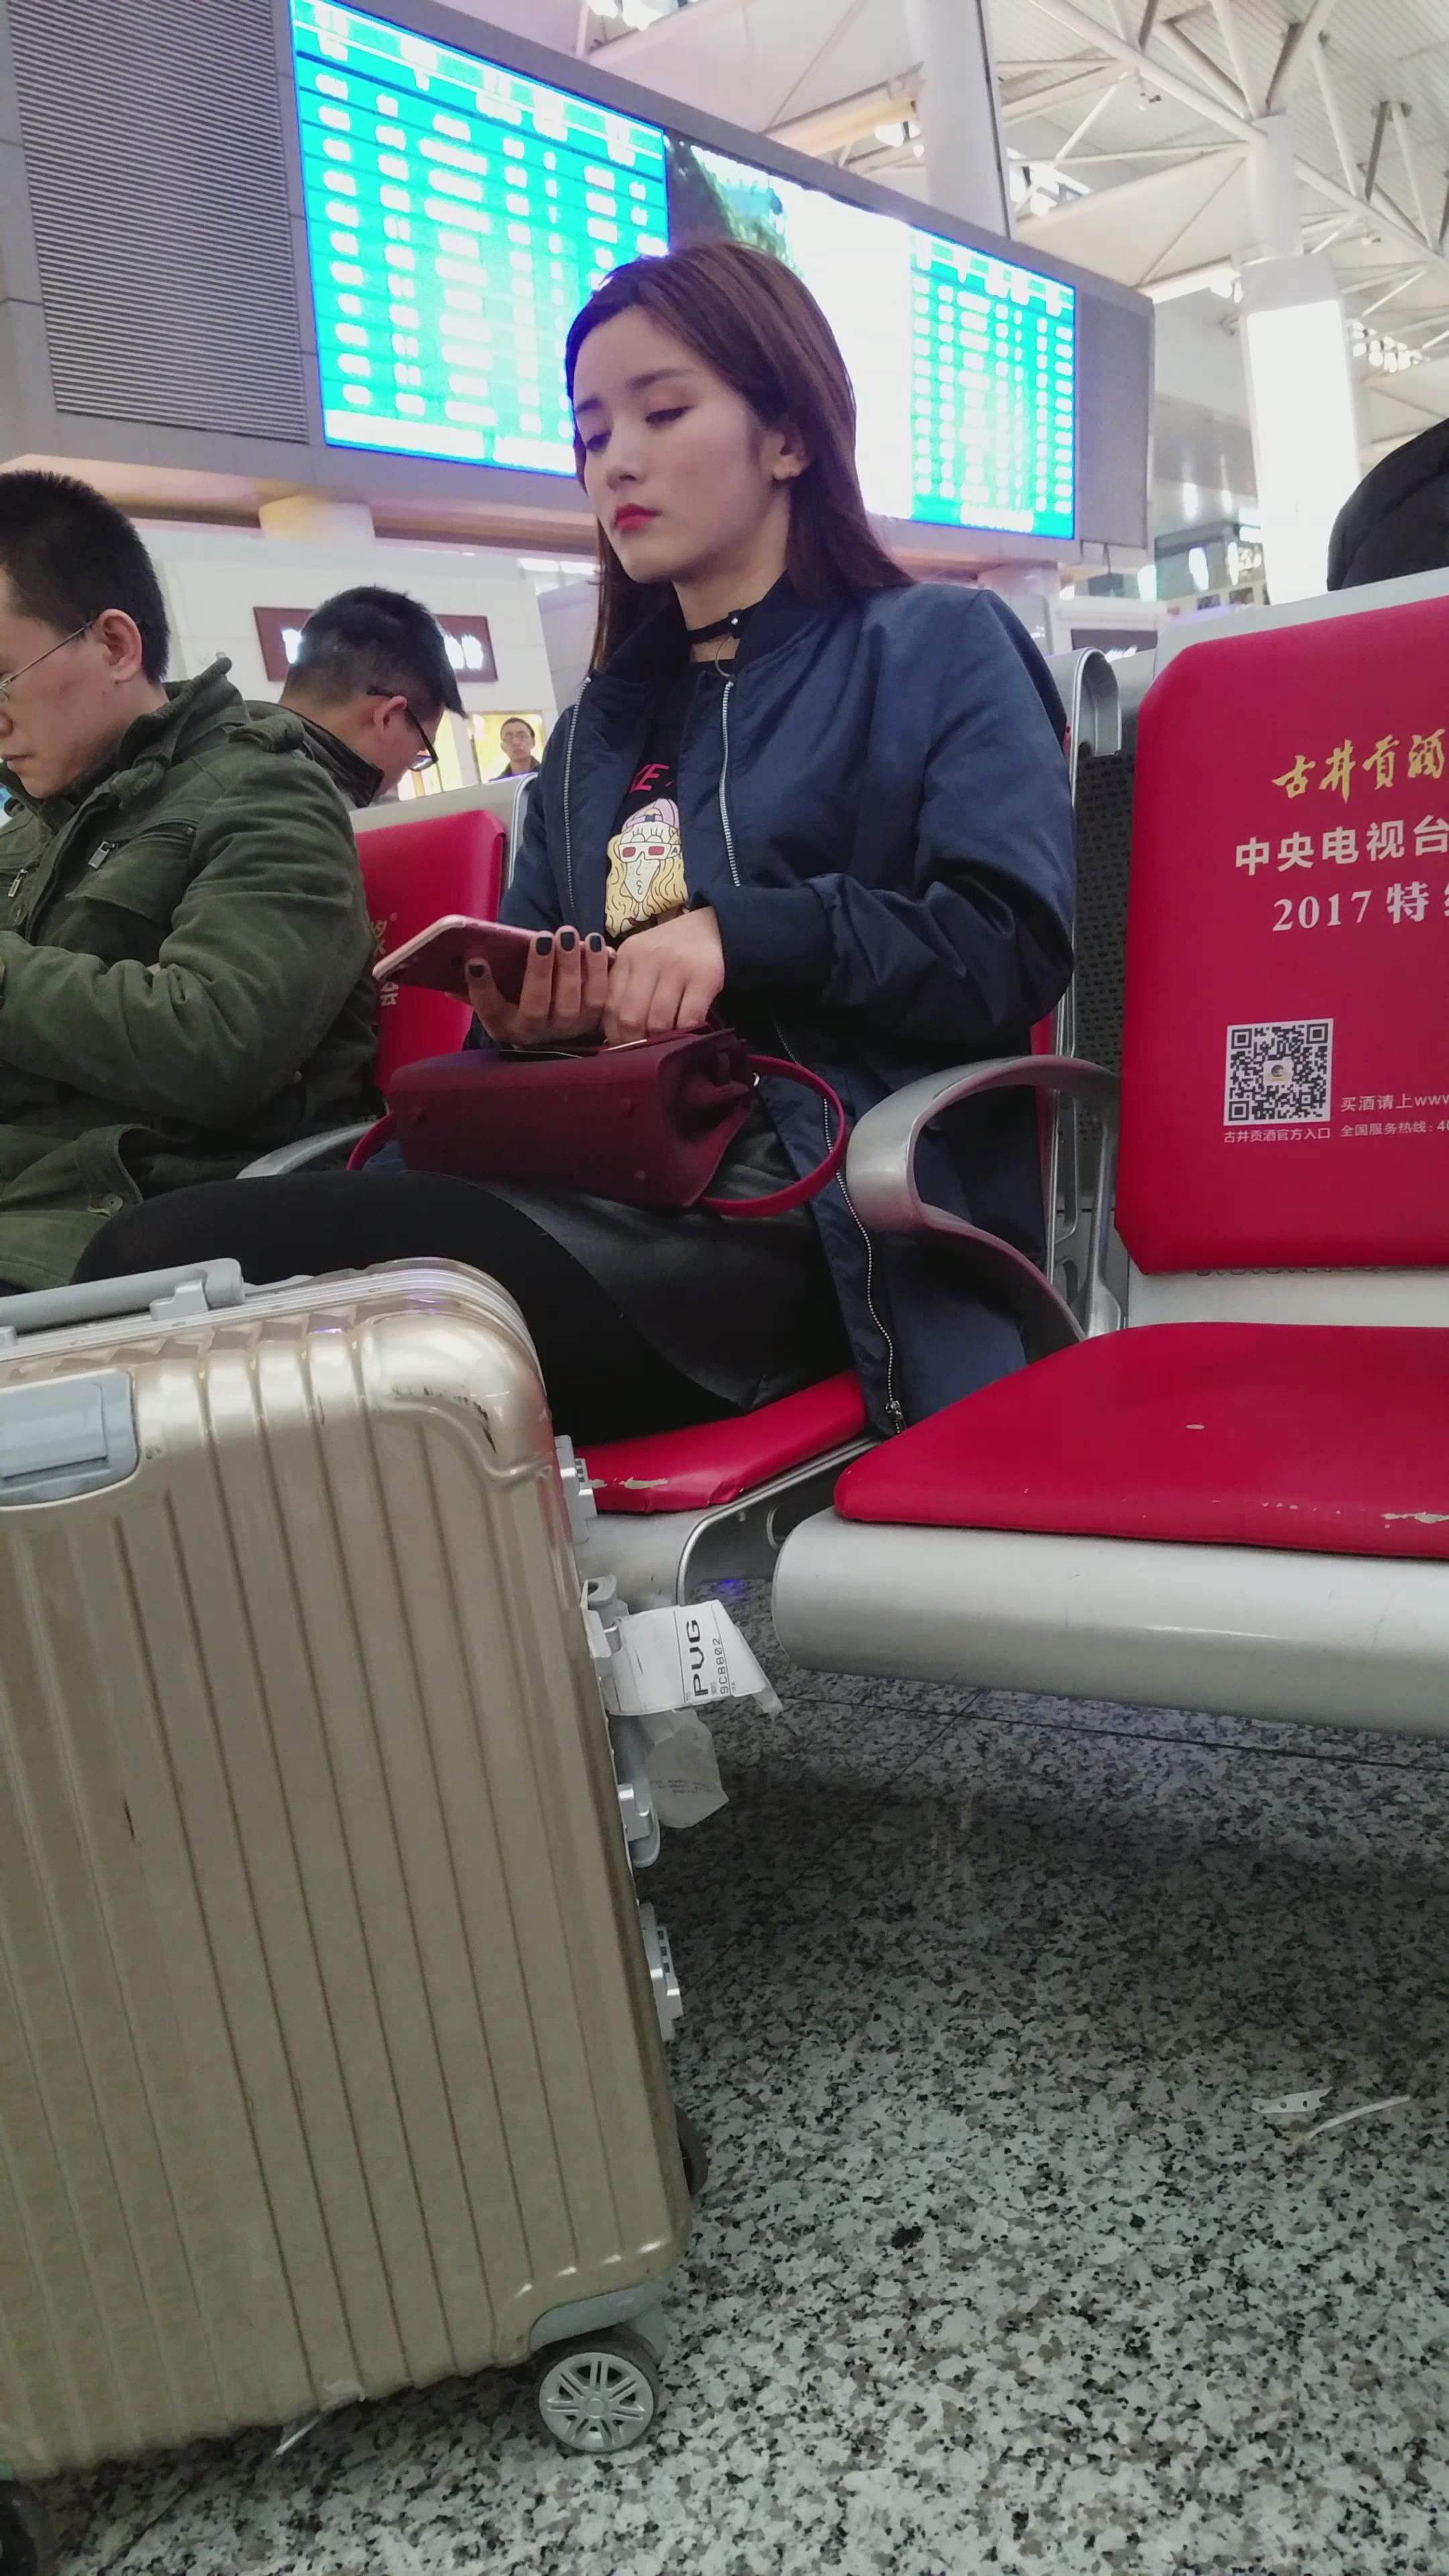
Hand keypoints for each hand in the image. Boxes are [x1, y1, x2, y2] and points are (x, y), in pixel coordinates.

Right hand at [467, 928, 609, 1045]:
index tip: (476, 962)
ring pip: (572, 1001)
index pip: (490, 1012)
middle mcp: (537, 1033)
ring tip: (567, 934)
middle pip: (536, 1007)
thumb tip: (465, 961)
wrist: (556, 1026)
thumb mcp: (498, 996)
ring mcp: (568, 1029)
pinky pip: (599, 995)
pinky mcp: (594, 1020)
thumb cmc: (519, 1001)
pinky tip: (593, 942)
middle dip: (539, 970)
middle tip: (542, 937)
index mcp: (505, 1026)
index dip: (482, 990)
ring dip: (571, 965)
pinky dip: (598, 968)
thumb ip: (481, 983)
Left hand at [603, 906, 725, 1045]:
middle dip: (636, 1042)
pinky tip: (687, 1033)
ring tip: (666, 1044)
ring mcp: (677, 966)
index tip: (623, 1048)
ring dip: (661, 1041)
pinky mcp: (705, 976)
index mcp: (626, 957)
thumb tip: (615, 1039)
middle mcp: (648, 959)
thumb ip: (626, 989)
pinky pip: (688, 1018)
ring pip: (658, 1021)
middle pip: (631, 1017)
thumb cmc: (671, 950)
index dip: (614, 1035)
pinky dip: (685, 1033)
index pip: (610, 1006)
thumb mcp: (641, 961)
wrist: (711, 925)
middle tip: (646, 1053)